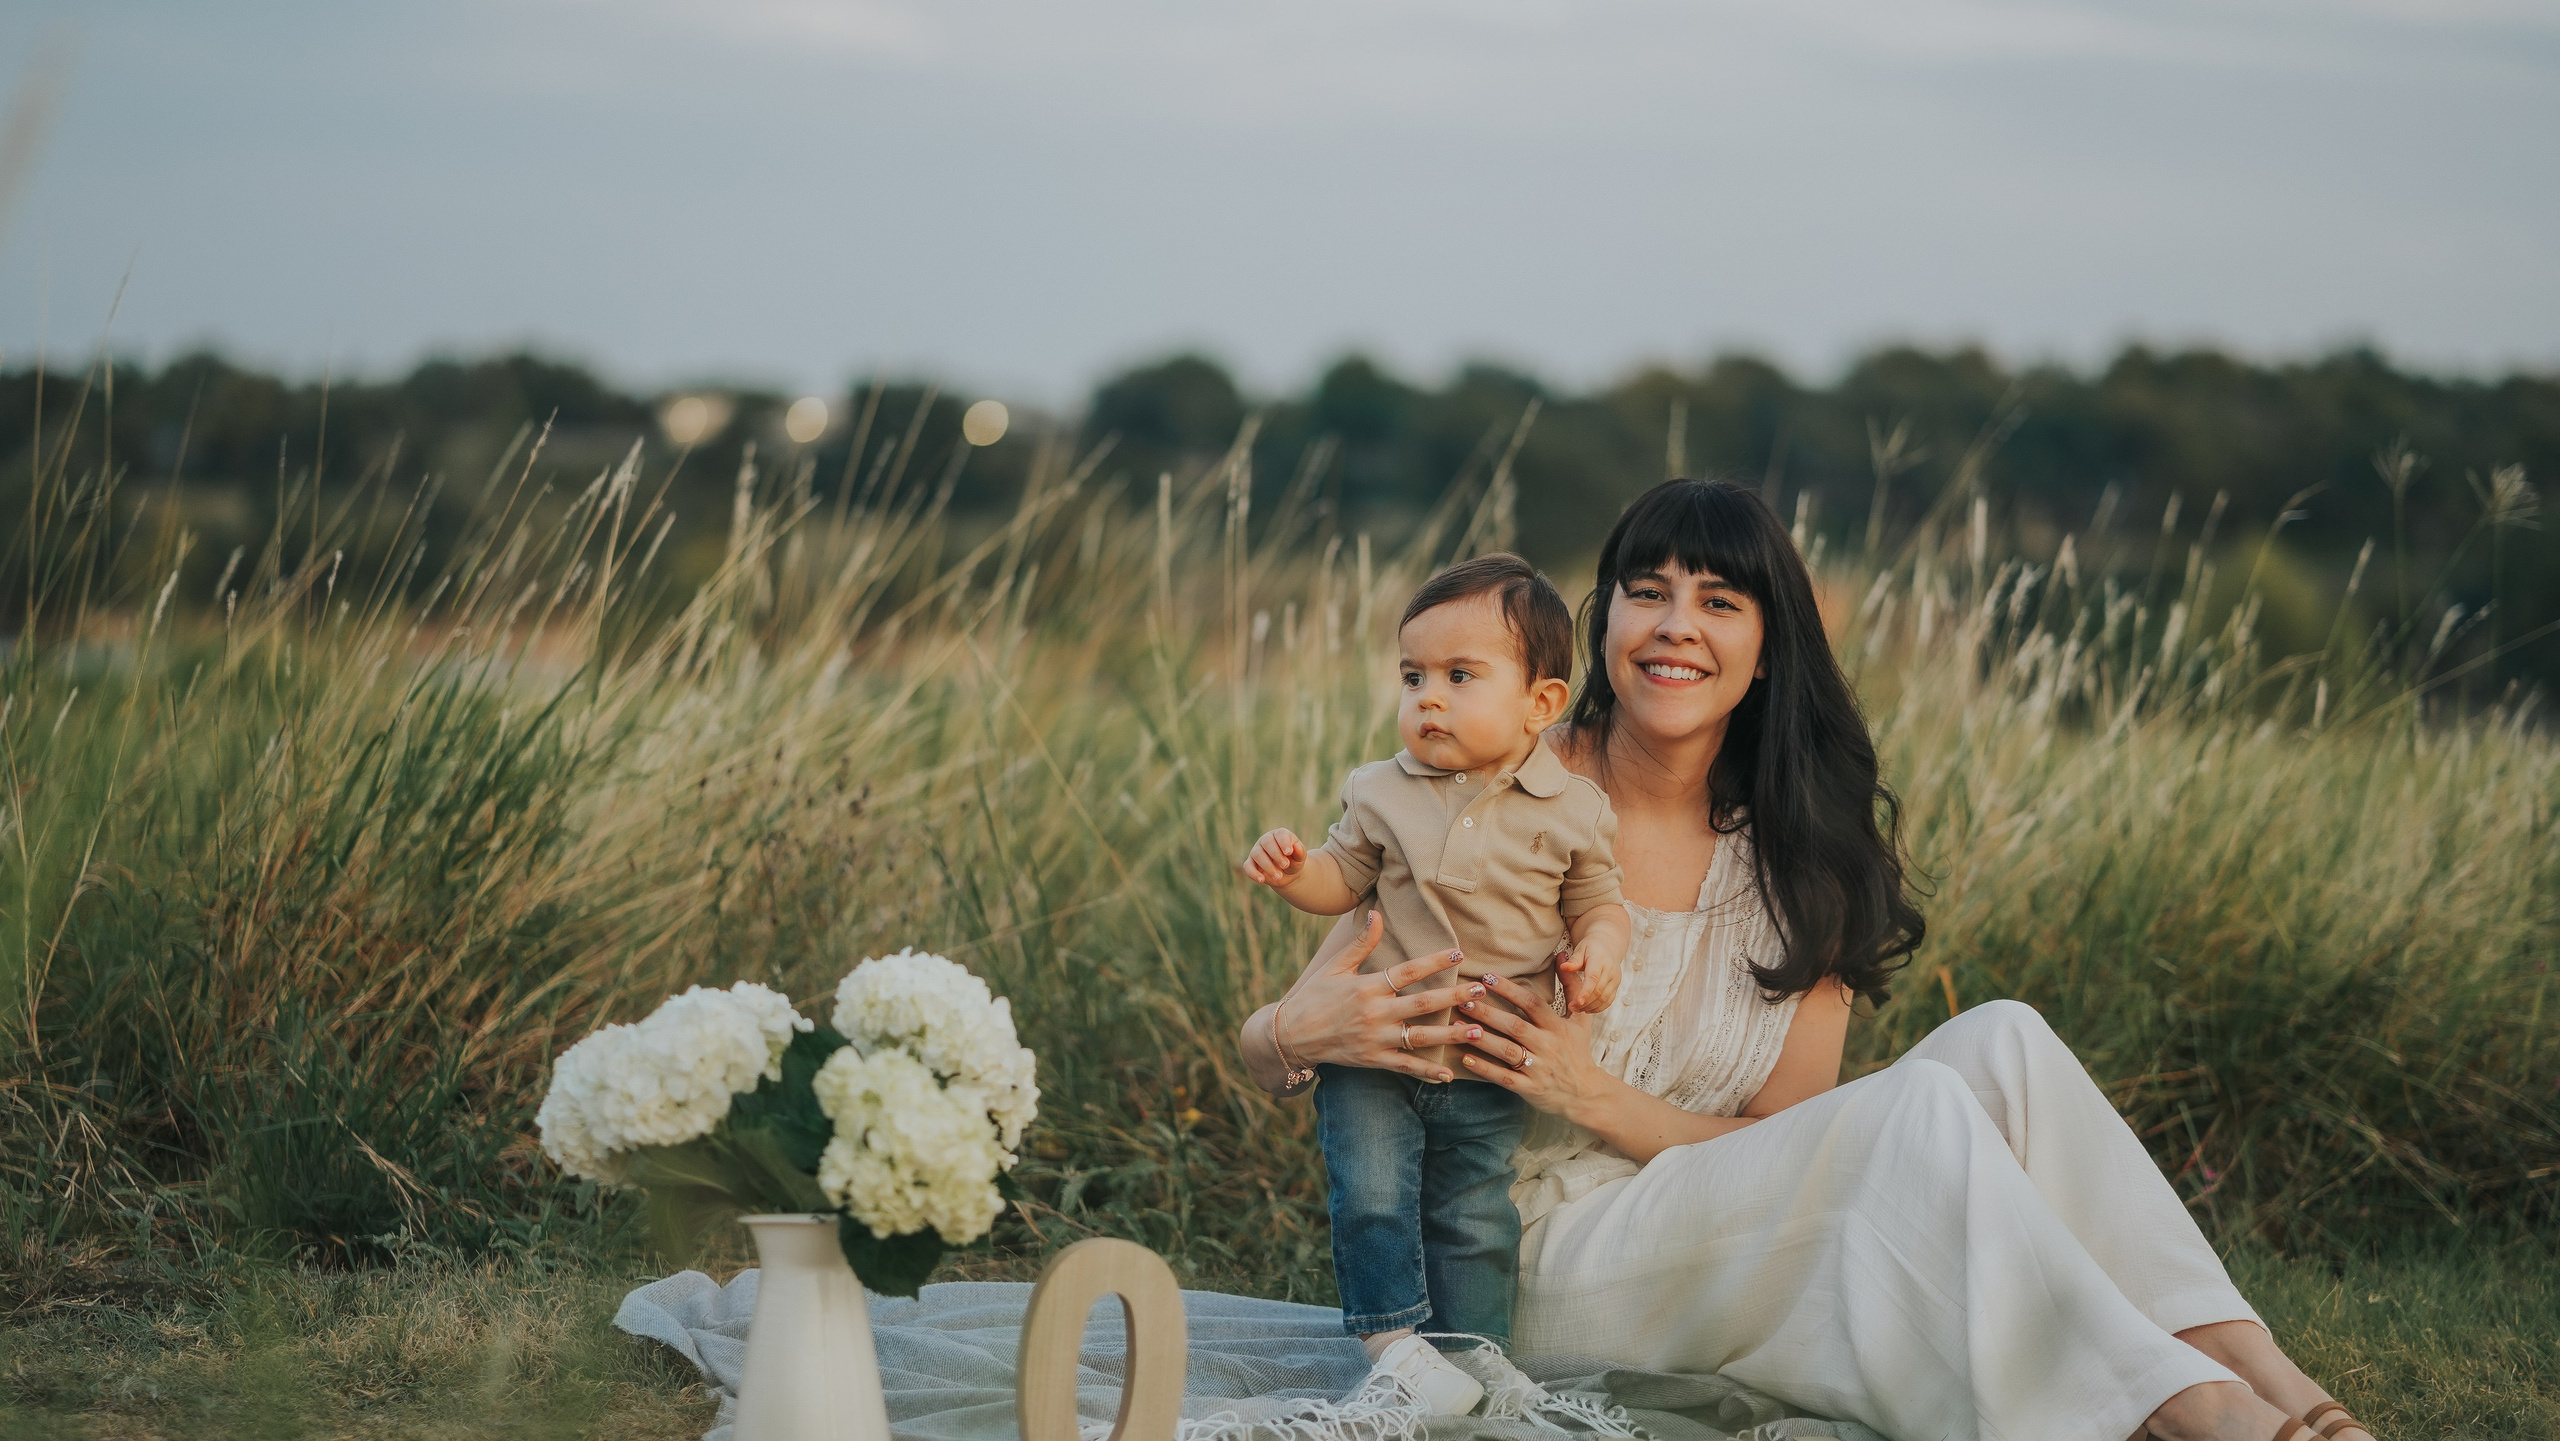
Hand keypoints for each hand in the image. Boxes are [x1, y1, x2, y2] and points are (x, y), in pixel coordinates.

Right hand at [1241, 828, 1307, 886]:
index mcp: (1279, 835)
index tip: (1289, 852)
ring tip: (1279, 876)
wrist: (1288, 874)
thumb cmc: (1294, 861)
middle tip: (1286, 865)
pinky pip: (1247, 867)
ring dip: (1268, 866)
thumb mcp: (1300, 858)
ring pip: (1257, 854)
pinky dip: (1253, 873)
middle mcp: (1266, 840)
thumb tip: (1296, 847)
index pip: (1279, 834)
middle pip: (1267, 842)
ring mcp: (1256, 851)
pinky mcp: (1250, 863)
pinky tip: (1262, 880)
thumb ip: (1300, 852)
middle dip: (1276, 855)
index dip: (1284, 842)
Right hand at [1265, 911, 1484, 1083]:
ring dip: (1449, 1035)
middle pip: (1421, 1004)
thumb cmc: (1314, 995)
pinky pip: (1404, 1066)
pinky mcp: (1372, 1060)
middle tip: (1480, 991)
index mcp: (1366, 986)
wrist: (1290, 1035)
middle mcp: (1373, 1013)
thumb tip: (1377, 913)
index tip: (1458, 953)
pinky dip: (1426, 1071)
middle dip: (1453, 998)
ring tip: (1476, 1031)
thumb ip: (1362, 943)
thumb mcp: (1335, 966)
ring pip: (1419, 1038)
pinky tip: (1449, 1074)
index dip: (1434, 961)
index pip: (1407, 971)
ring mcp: (1374, 1039)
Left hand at [1455, 970, 1606, 1119]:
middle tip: (1462, 999)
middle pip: (1514, 1025)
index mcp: (1556, 1026)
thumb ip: (1571, 987)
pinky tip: (1465, 1058)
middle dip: (1487, 1012)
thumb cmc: (1578, 1052)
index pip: (1531, 1003)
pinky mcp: (1530, 1088)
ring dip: (1481, 1038)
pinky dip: (1485, 1068)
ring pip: (1507, 1051)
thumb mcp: (1581, 1020)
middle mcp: (1547, 1045)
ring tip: (1457, 1026)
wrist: (1587, 1094)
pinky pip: (1505, 1078)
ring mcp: (1538, 1068)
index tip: (1486, 977)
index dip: (1508, 989)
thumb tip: (1563, 956)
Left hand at [1557, 936, 1621, 1013]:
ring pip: (1604, 998)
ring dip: (1591, 1006)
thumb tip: (1564, 967)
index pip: (1593, 978)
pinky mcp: (1616, 986)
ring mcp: (1615, 979)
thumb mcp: (1580, 949)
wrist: (1608, 945)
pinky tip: (1588, 1009)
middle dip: (1585, 1002)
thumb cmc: (1591, 947)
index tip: (1577, 1002)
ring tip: (1578, 1009)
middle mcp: (1610, 970)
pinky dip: (1599, 1007)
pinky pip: (1609, 1000)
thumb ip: (1573, 960)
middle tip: (1572, 1008)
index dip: (1585, 991)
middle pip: (1599, 991)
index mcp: (1600, 960)